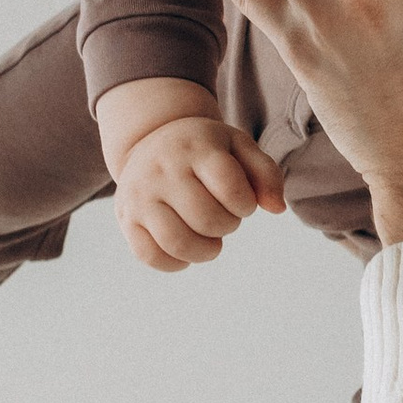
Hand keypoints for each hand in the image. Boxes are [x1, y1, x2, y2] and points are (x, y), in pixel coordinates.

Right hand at [108, 110, 285, 271]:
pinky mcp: (126, 218)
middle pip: (207, 220)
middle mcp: (162, 169)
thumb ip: (266, 174)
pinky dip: (175, 263)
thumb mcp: (238, 147)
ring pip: (178, 243)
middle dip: (227, 226)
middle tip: (224, 218)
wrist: (151, 139)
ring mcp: (139, 195)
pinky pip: (149, 256)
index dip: (245, 205)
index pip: (229, 187)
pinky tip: (186, 251)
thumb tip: (277, 208)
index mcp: (195, 148)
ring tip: (210, 240)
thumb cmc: (205, 150)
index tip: (242, 201)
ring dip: (206, 251)